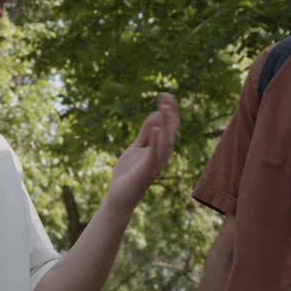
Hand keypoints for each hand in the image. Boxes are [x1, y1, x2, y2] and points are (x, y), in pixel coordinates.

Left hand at [106, 93, 178, 214]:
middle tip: (166, 96)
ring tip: (164, 108)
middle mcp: (162, 156)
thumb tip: (156, 114)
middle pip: (170, 131)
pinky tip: (155, 129)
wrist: (119, 196)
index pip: (169, 127)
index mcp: (160, 149)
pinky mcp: (147, 171)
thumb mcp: (137, 147)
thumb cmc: (129, 173)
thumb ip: (146, 133)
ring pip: (166, 141)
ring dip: (165, 124)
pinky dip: (155, 141)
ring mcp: (156, 164)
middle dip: (169, 114)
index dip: (169, 110)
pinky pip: (154, 155)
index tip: (164, 94)